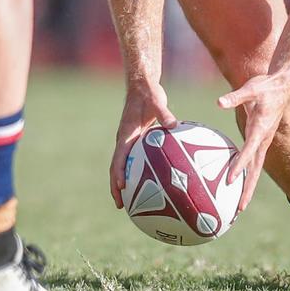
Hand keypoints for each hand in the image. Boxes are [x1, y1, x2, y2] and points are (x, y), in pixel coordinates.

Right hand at [110, 81, 176, 207]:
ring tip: (130, 202)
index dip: (119, 173)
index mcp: (126, 133)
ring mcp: (128, 141)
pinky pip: (133, 160)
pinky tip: (148, 183)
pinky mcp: (135, 141)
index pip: (119, 157)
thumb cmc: (149, 93)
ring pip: (123, 166)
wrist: (142, 86)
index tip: (121, 188)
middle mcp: (124, 140)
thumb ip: (164, 114)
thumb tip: (174, 125)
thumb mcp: (157, 101)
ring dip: (123, 183)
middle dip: (116, 187)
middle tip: (120, 204)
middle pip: (116, 167)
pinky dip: (135, 173)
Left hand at [218, 73, 289, 210]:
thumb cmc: (266, 86)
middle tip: (239, 210)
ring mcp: (263, 141)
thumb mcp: (251, 88)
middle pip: (256, 169)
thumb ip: (235, 97)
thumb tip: (219, 102)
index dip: (239, 166)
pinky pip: (254, 161)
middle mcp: (263, 139)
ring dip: (248, 186)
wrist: (282, 85)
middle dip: (247, 189)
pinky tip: (238, 182)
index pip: (249, 151)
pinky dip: (247, 174)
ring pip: (256, 168)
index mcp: (261, 128)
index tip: (230, 180)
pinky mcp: (261, 139)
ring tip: (239, 206)